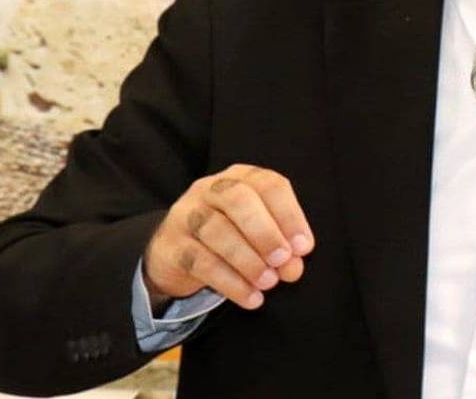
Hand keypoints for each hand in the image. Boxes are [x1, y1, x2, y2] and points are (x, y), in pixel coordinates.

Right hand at [143, 164, 314, 310]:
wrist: (175, 252)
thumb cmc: (230, 234)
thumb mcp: (257, 233)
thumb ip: (280, 245)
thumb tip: (294, 267)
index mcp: (241, 178)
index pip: (269, 184)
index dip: (290, 215)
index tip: (304, 247)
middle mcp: (210, 189)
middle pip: (238, 199)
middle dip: (266, 232)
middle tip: (283, 261)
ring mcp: (186, 215)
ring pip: (216, 230)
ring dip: (249, 260)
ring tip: (269, 282)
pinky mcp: (171, 246)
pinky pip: (201, 262)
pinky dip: (230, 282)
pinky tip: (251, 298)